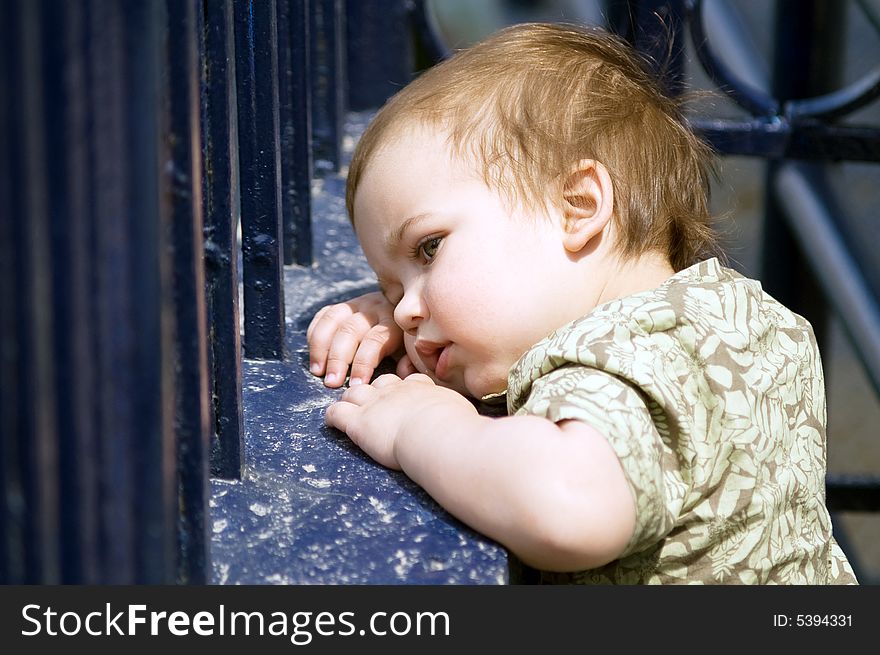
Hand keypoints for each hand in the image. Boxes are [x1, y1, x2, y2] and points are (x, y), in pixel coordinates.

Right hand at [307, 291, 402, 386]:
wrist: (408, 314)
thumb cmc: (408, 344)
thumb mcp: (413, 353)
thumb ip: (410, 362)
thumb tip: (402, 374)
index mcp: (393, 322)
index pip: (375, 340)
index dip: (363, 363)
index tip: (356, 385)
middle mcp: (374, 309)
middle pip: (350, 331)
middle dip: (338, 359)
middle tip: (331, 382)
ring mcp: (357, 304)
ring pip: (332, 320)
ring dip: (321, 347)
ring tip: (317, 371)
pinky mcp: (344, 305)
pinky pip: (324, 315)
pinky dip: (315, 333)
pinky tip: (313, 354)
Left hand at [325, 373, 476, 469]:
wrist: (438, 434)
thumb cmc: (458, 429)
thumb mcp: (465, 414)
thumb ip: (462, 415)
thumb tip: (477, 426)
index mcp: (422, 388)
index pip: (407, 381)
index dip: (401, 389)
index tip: (402, 399)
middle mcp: (396, 390)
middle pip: (378, 383)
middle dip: (373, 391)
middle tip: (372, 403)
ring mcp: (375, 403)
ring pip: (353, 393)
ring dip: (350, 401)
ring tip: (349, 409)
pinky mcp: (358, 421)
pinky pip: (336, 413)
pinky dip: (332, 417)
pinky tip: (331, 423)